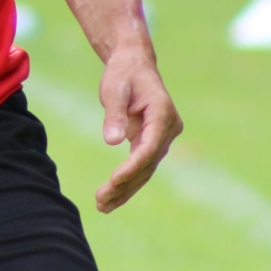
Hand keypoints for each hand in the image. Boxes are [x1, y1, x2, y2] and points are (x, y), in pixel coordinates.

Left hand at [94, 42, 180, 212]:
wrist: (133, 64)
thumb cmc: (123, 73)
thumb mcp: (114, 88)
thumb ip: (114, 113)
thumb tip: (112, 142)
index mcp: (163, 112)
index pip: (149, 146)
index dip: (132, 166)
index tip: (114, 180)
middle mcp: (168, 128)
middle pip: (148, 163)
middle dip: (125, 185)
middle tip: (101, 202)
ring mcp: (163, 136)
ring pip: (146, 169)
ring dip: (125, 189)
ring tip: (102, 206)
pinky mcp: (153, 141)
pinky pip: (141, 165)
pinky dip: (127, 181)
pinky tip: (111, 197)